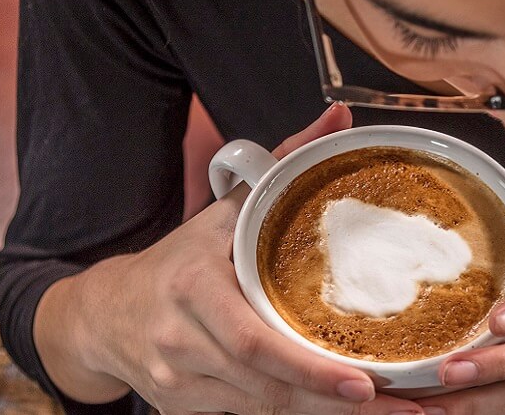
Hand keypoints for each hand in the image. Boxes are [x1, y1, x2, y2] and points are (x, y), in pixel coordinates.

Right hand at [74, 103, 424, 414]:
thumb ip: (284, 161)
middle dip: (332, 407)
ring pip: (259, 412)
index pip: (257, 341)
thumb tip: (340, 119)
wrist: (103, 313)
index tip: (365, 383)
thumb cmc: (180, 258)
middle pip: (265, 389)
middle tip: (401, 413)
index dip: (310, 369)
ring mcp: (177, 384)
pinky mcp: (181, 409)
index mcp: (194, 290)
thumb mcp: (224, 207)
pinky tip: (332, 413)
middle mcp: (181, 342)